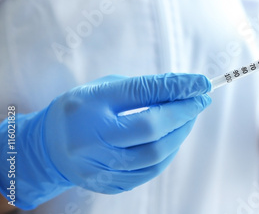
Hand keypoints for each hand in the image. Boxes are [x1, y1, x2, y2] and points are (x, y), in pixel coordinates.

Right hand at [0, 73, 210, 208]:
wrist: (48, 147)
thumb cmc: (82, 110)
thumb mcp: (106, 89)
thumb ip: (143, 90)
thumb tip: (185, 89)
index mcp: (88, 106)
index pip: (140, 94)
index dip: (176, 88)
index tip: (201, 83)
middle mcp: (91, 140)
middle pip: (151, 129)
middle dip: (184, 113)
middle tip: (200, 100)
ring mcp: (98, 168)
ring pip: (155, 155)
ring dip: (180, 134)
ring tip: (189, 118)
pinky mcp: (107, 185)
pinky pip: (149, 172)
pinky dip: (168, 153)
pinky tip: (172, 139)